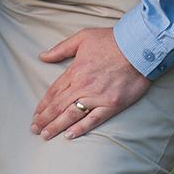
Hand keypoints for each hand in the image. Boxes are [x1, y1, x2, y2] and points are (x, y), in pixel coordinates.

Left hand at [30, 28, 151, 140]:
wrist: (139, 47)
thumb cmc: (112, 40)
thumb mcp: (82, 37)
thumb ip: (61, 48)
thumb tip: (43, 56)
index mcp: (75, 71)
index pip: (54, 92)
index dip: (43, 105)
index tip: (36, 114)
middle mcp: (83, 86)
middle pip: (59, 106)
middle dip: (45, 119)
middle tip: (34, 129)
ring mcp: (97, 97)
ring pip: (72, 115)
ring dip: (56, 126)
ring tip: (45, 135)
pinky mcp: (112, 105)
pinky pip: (93, 120)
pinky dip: (81, 128)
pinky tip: (69, 136)